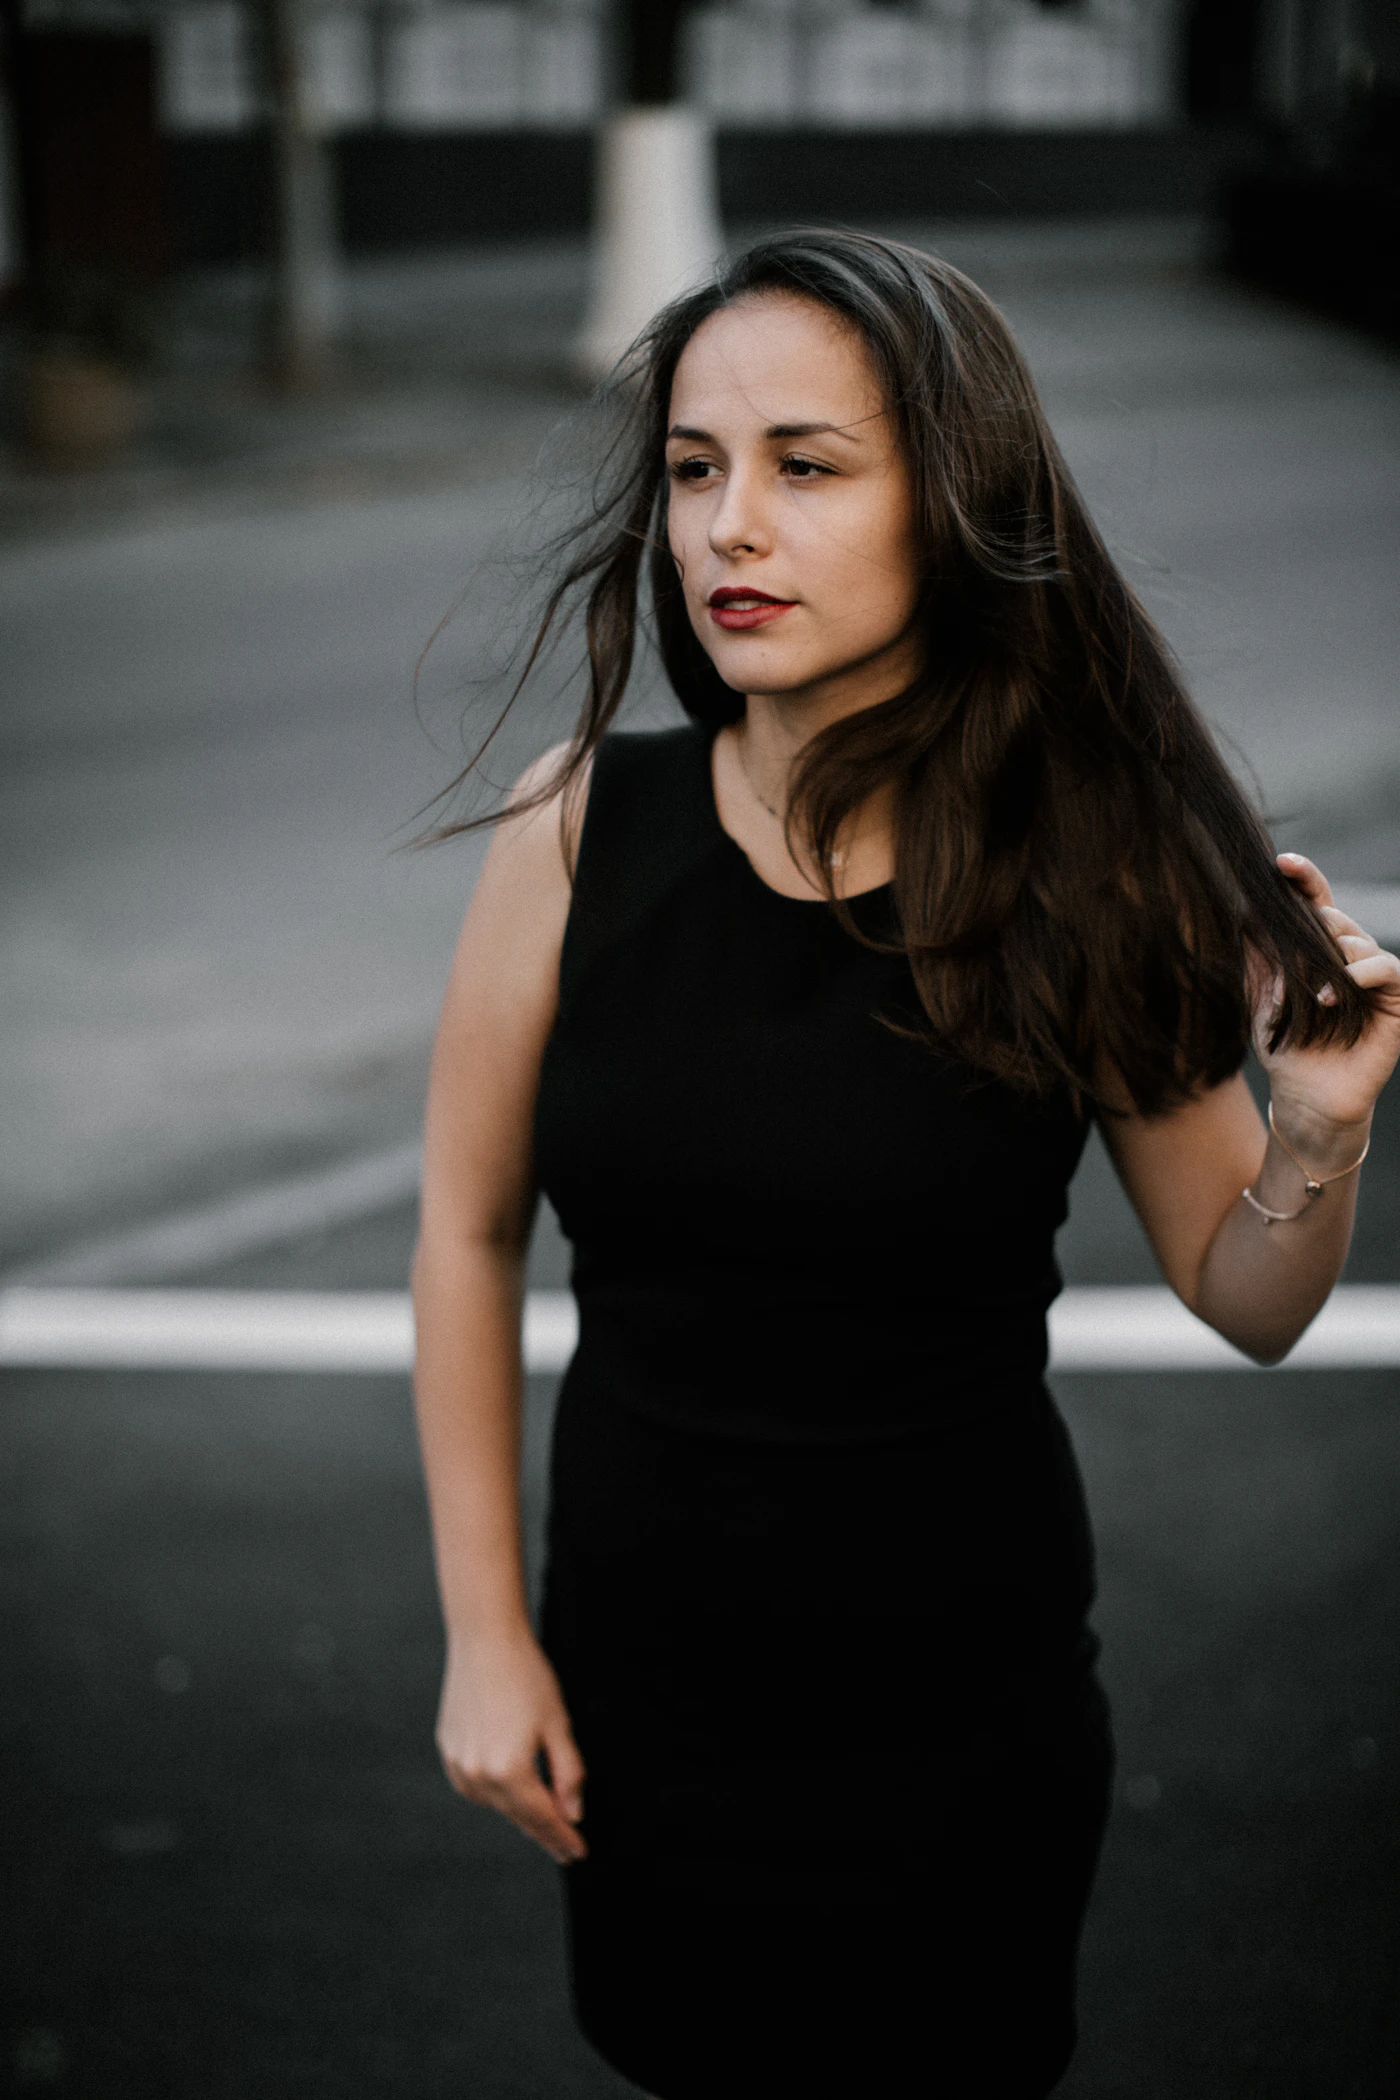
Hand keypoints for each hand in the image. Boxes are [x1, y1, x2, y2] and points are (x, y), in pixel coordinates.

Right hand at [436, 1628, 586, 1865]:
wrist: (485, 1640)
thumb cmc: (527, 1676)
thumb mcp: (558, 1725)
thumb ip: (568, 1773)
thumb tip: (573, 1812)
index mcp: (510, 1771)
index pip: (542, 1818)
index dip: (563, 1838)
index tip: (578, 1854)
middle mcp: (479, 1774)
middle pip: (518, 1815)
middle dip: (543, 1829)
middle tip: (565, 1844)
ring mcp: (458, 1764)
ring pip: (495, 1803)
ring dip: (518, 1809)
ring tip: (542, 1812)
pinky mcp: (448, 1750)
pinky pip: (474, 1784)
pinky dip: (494, 1789)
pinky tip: (509, 1784)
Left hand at [1256, 854, 1399, 1159]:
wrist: (1306, 1098)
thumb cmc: (1285, 1048)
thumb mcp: (1261, 998)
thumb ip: (1258, 958)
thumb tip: (1241, 914)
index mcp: (1319, 953)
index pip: (1316, 905)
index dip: (1305, 880)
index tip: (1282, 863)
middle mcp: (1350, 959)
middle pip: (1336, 918)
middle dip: (1315, 927)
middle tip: (1296, 952)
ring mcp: (1376, 978)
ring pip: (1360, 939)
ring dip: (1333, 957)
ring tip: (1316, 994)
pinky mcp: (1397, 1001)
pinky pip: (1386, 967)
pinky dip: (1361, 972)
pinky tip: (1337, 992)